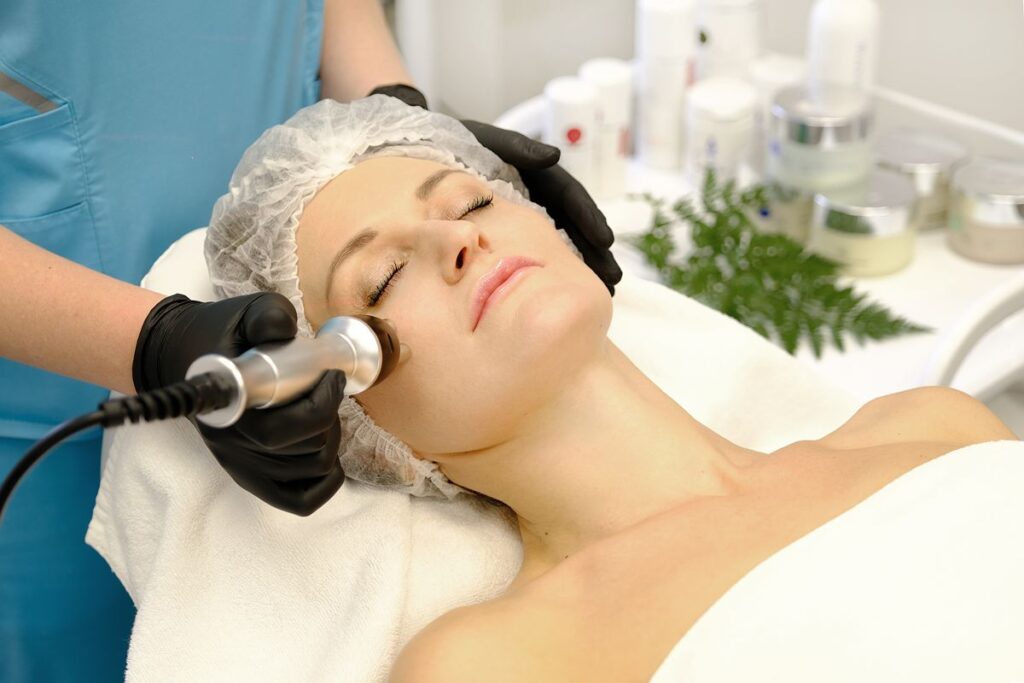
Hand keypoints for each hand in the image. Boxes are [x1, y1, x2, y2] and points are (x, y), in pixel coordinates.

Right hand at [133, 293, 345, 514]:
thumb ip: (269, 316)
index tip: (330, 375)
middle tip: (326, 387)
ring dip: (330, 439)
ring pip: (312, 469)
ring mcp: (242, 464)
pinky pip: (301, 499)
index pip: (279, 430)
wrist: (184, 356)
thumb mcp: (247, 312)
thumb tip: (282, 333)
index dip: (318, 404)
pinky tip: (322, 448)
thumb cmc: (222, 335)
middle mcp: (232, 444)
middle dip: (329, 415)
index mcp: (228, 407)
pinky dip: (325, 480)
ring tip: (320, 409)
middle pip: (307, 449)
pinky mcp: (253, 477)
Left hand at [369, 84, 622, 293]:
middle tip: (612, 277)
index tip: (604, 240)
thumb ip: (516, 147)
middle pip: (572, 223)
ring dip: (581, 263)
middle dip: (594, 250)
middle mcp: (533, 192)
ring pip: (557, 240)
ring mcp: (520, 212)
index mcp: (533, 171)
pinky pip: (532, 250)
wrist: (411, 147)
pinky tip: (562, 290)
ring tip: (601, 289)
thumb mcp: (484, 137)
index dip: (587, 217)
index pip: (568, 196)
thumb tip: (552, 155)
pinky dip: (551, 268)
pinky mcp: (504, 230)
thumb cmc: (451, 138)